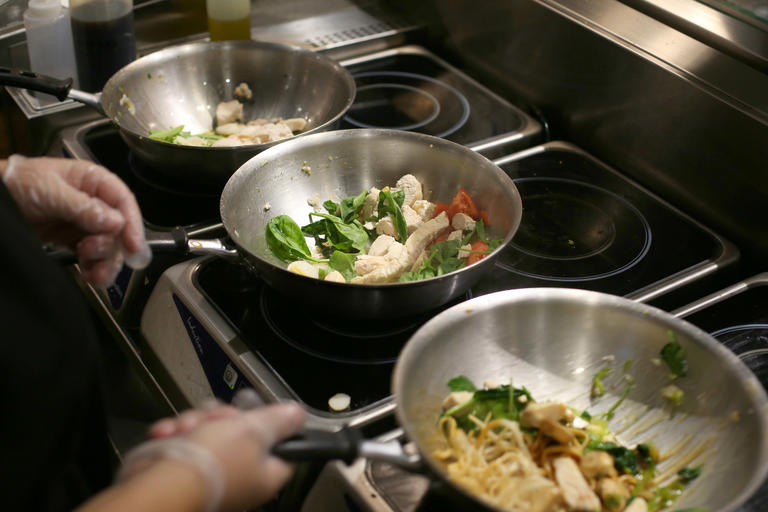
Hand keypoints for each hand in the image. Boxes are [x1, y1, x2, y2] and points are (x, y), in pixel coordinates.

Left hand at [0, 155, 150, 285]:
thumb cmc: (19, 183)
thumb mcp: (51, 191)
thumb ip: (84, 208)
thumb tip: (115, 222)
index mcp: (93, 181)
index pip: (123, 201)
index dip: (132, 224)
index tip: (133, 246)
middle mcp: (94, 202)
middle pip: (119, 229)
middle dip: (111, 246)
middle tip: (92, 252)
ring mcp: (84, 222)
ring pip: (109, 246)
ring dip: (104, 261)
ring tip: (90, 269)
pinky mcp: (73, 239)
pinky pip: (93, 257)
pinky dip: (94, 269)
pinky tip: (89, 275)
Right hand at [145, 401, 304, 510]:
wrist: (160, 484)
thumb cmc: (212, 463)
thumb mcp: (254, 431)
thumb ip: (278, 421)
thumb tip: (296, 415)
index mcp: (266, 473)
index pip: (281, 445)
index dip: (269, 424)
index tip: (257, 412)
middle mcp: (240, 476)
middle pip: (241, 432)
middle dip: (223, 417)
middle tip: (217, 419)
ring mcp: (211, 473)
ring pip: (210, 430)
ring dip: (196, 422)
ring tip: (187, 428)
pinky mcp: (184, 468)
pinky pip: (185, 439)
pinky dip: (175, 434)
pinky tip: (169, 434)